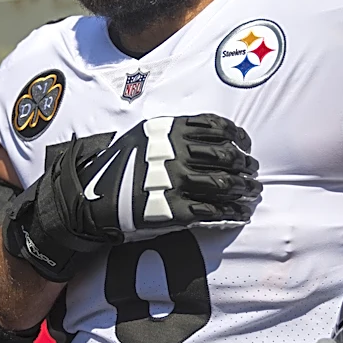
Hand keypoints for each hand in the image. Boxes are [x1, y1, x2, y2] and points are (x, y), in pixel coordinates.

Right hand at [4, 114, 261, 280]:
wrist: (89, 202)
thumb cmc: (117, 167)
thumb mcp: (142, 137)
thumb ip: (173, 132)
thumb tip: (211, 135)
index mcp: (167, 130)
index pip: (216, 128)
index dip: (237, 138)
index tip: (245, 145)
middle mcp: (173, 152)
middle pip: (225, 156)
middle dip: (245, 166)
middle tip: (254, 173)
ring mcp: (172, 182)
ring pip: (223, 184)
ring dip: (244, 190)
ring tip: (253, 194)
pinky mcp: (172, 211)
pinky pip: (212, 211)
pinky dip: (231, 213)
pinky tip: (240, 215)